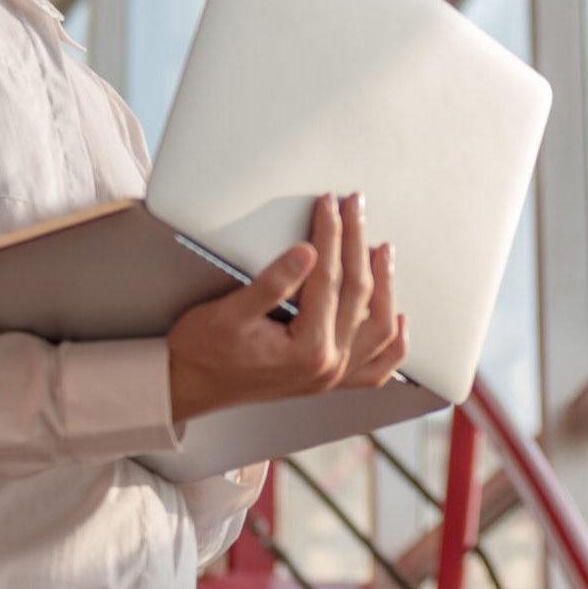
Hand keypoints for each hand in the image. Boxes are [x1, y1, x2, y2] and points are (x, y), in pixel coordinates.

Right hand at [166, 192, 408, 423]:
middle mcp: (328, 367)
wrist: (187, 386)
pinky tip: (400, 318)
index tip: (329, 202)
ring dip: (385, 286)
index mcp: (307, 350)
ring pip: (378, 328)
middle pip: (358, 294)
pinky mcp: (328, 380)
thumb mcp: (230, 312)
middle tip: (354, 207)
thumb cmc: (202, 350)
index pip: (329, 278)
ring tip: (382, 248)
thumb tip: (307, 252)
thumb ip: (273, 283)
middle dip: (356, 243)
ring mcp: (332, 377)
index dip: (330, 234)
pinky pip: (376, 369)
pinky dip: (393, 344)